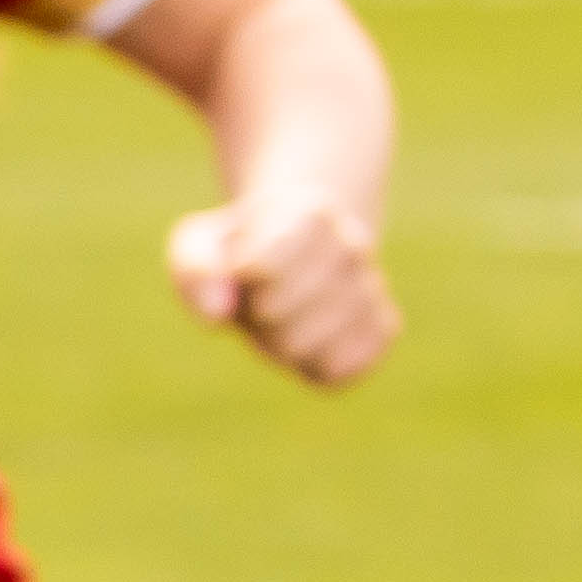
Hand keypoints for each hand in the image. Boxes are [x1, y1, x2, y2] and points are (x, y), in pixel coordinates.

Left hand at [167, 193, 395, 386]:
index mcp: (310, 213)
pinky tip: (311, 338)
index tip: (245, 264)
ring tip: (284, 314)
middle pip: (276, 312)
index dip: (240, 277)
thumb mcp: (201, 243)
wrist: (298, 253)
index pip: (261, 269)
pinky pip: (340, 369)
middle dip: (252, 314)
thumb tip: (216, 315)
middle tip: (261, 296)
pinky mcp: (385, 329)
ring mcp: (374, 287)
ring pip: (305, 346)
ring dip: (277, 342)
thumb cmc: (240, 250)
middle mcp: (353, 245)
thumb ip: (195, 269)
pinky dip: (311, 366)